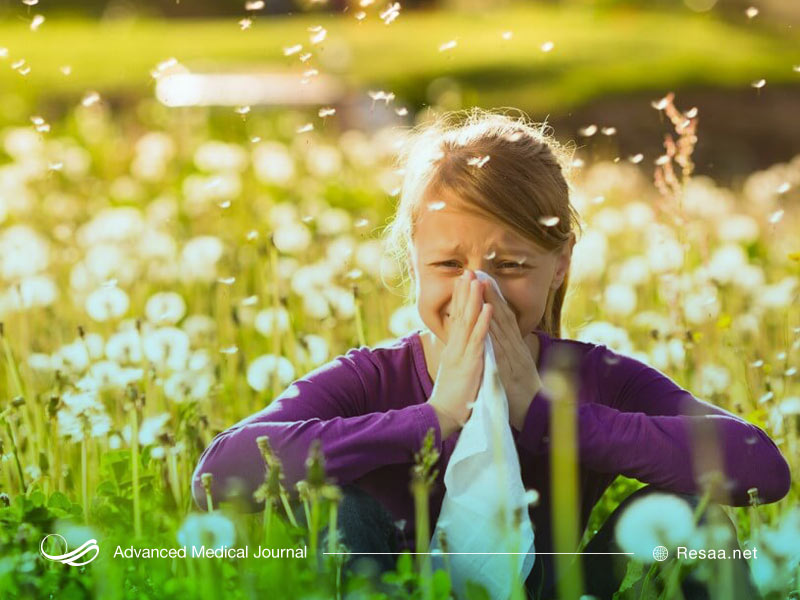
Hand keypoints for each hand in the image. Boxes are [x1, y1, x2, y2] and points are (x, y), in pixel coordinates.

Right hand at [427, 270, 492, 438]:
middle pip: (460, 314)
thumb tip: (458, 344)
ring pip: (468, 321)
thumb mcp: (454, 370)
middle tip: (468, 271)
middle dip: (464, 292)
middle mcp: (455, 347)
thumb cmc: (451, 396)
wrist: (443, 415)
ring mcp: (461, 354)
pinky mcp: (470, 363)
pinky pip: (478, 340)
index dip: (460, 298)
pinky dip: (483, 322)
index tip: (463, 281)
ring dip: (473, 300)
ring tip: (478, 281)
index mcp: (452, 348)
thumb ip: (457, 355)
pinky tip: (488, 308)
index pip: (456, 318)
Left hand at [482, 281, 541, 430]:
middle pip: (502, 317)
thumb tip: (502, 339)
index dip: (494, 299)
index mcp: (515, 347)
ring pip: (501, 328)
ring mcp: (513, 358)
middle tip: (480, 274)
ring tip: (481, 287)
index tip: (484, 281)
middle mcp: (516, 348)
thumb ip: (510, 352)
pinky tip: (487, 320)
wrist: (536, 414)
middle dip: (491, 295)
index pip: (504, 318)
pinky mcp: (509, 370)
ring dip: (491, 306)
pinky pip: (500, 349)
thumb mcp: (516, 368)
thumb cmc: (523, 394)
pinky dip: (494, 333)